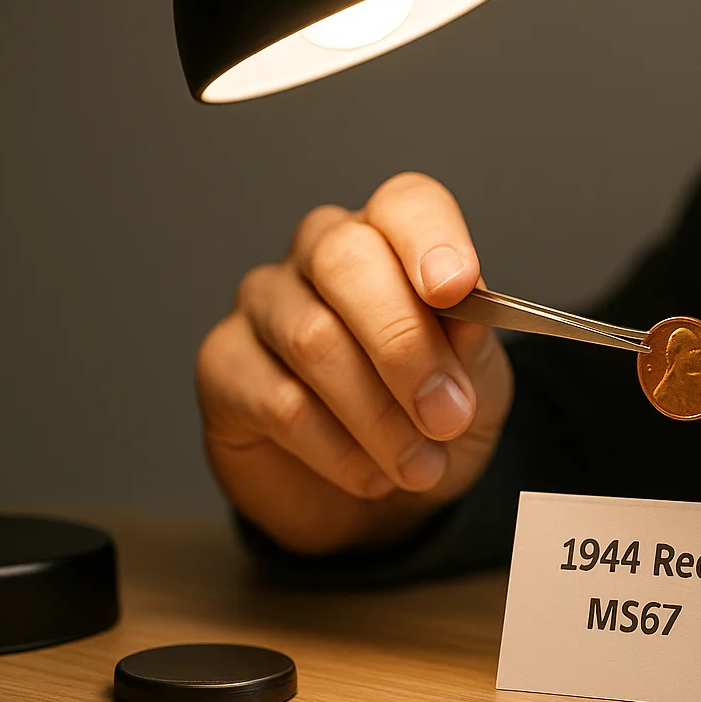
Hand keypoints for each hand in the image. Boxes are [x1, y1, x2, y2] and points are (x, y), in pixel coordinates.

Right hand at [196, 172, 513, 555]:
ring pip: (313, 339)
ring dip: (379, 416)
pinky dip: (338, 450)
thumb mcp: (478, 384)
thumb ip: (473, 346)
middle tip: (447, 414)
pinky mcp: (223, 365)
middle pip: (346, 260)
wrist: (382, 496)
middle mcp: (321, 254)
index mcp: (392, 239)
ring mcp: (264, 304)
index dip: (432, 240)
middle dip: (405, 344)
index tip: (456, 290)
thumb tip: (470, 314)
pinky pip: (280, 402)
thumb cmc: (429, 417)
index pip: (406, 205)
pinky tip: (371, 475)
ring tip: (421, 465)